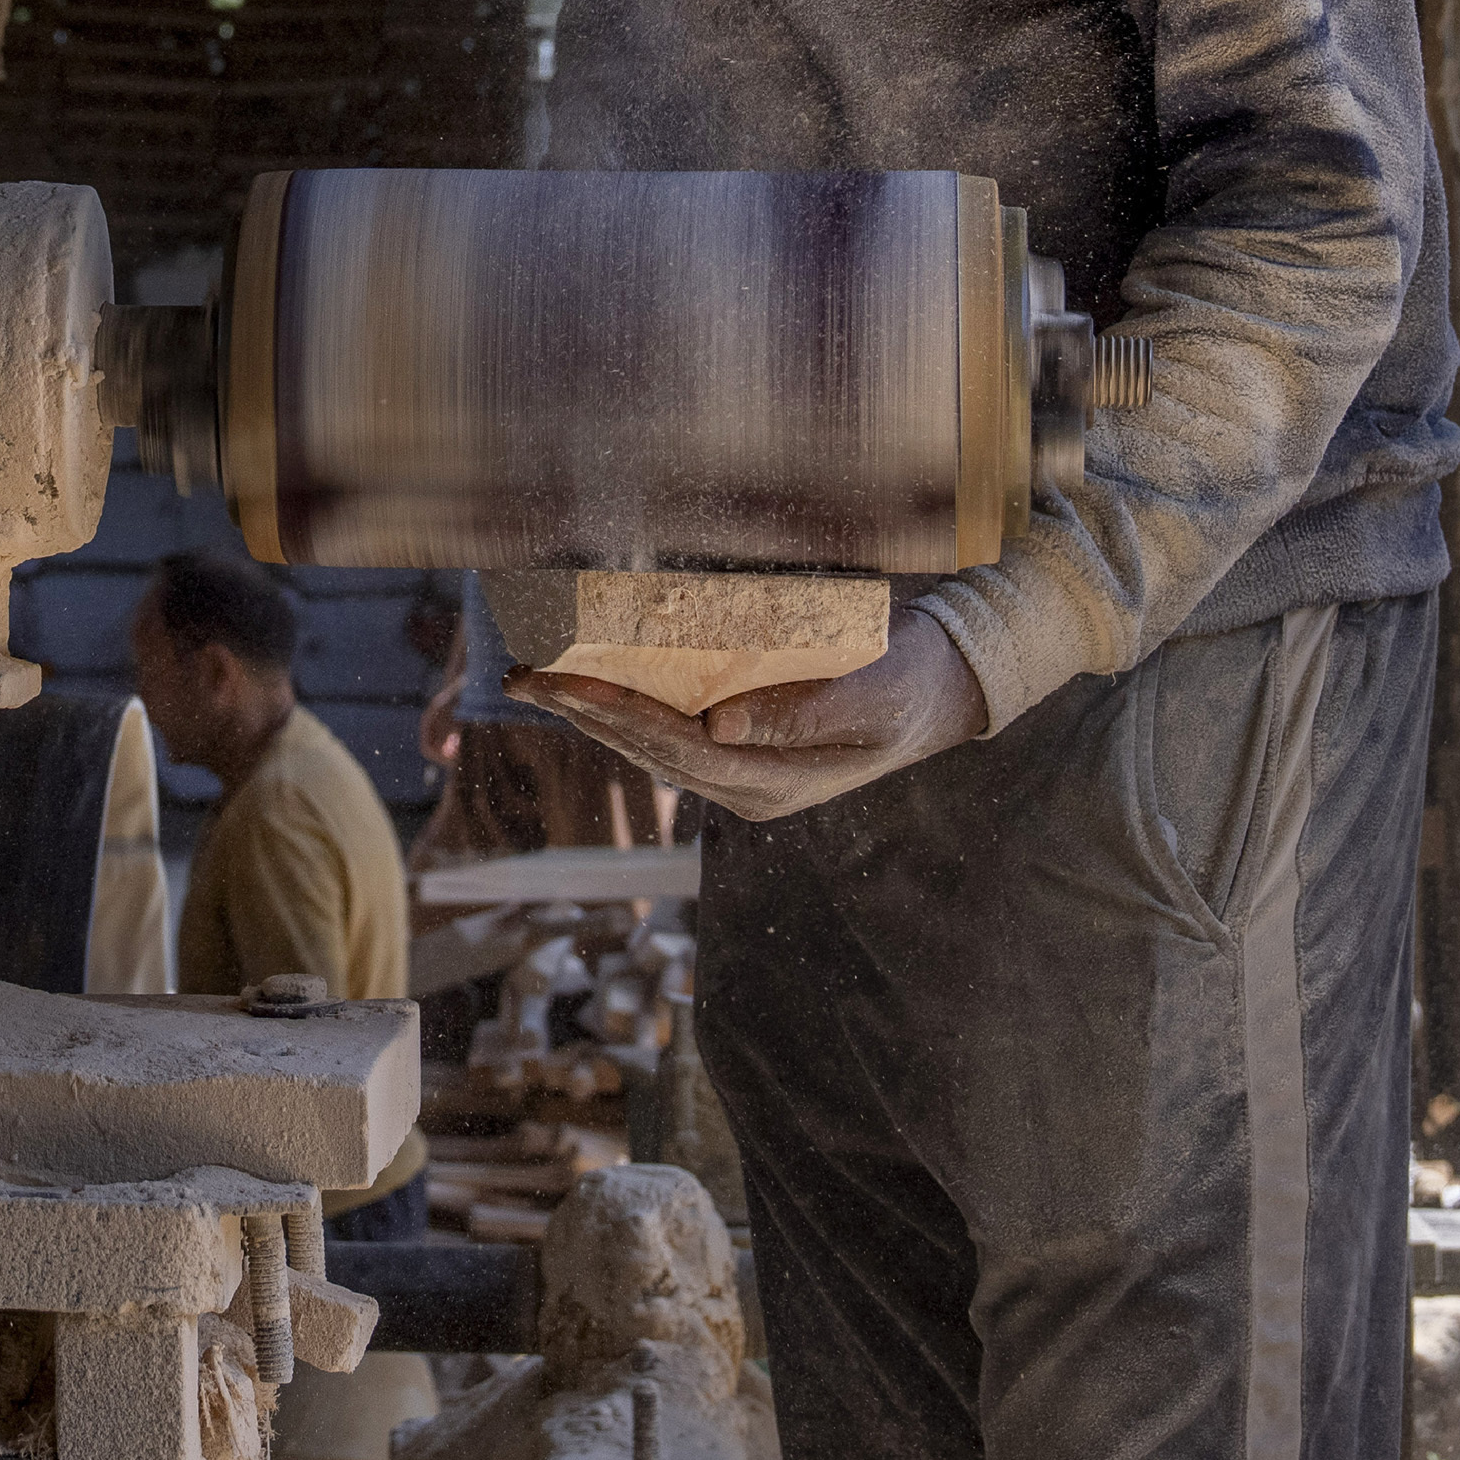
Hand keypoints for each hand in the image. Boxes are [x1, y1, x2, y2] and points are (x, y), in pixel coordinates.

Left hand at [519, 612, 984, 825]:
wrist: (942, 686)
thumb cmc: (911, 685)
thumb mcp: (871, 698)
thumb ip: (801, 714)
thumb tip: (718, 724)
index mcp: (773, 785)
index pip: (678, 749)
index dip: (617, 715)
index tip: (565, 682)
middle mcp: (745, 784)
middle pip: (646, 749)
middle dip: (579, 711)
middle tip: (517, 675)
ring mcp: (739, 766)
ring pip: (647, 739)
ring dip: (587, 708)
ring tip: (528, 676)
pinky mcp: (738, 741)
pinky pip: (666, 723)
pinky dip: (621, 699)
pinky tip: (583, 679)